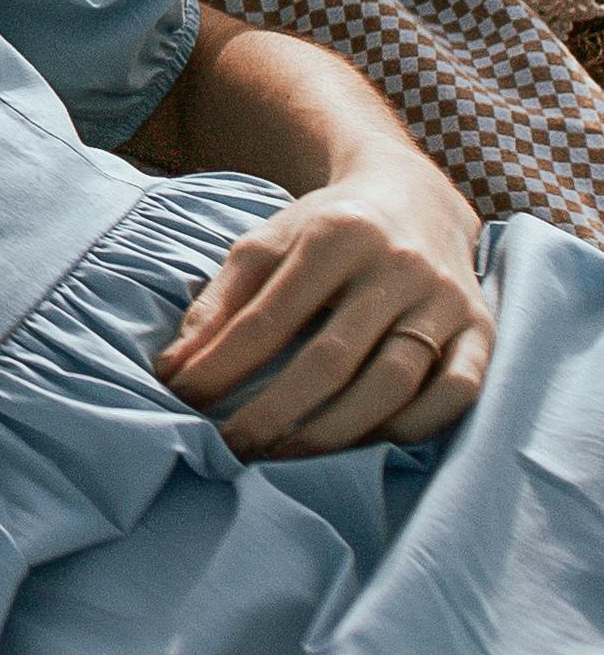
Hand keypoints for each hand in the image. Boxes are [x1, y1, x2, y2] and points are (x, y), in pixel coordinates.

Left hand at [158, 164, 494, 455]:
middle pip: (330, 359)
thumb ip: (219, 302)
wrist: (416, 199)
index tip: (183, 398)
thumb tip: (173, 370)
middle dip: (273, 412)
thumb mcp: (267, 245)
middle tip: (231, 447)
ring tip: (284, 455)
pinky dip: (412, 427)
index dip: (222, 366)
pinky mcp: (481, 330)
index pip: (269, 318)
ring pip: (392, 383)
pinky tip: (366, 445)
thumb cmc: (327, 232)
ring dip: (334, 432)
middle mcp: (396, 266)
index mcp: (335, 236)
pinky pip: (454, 393)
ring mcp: (444, 300)